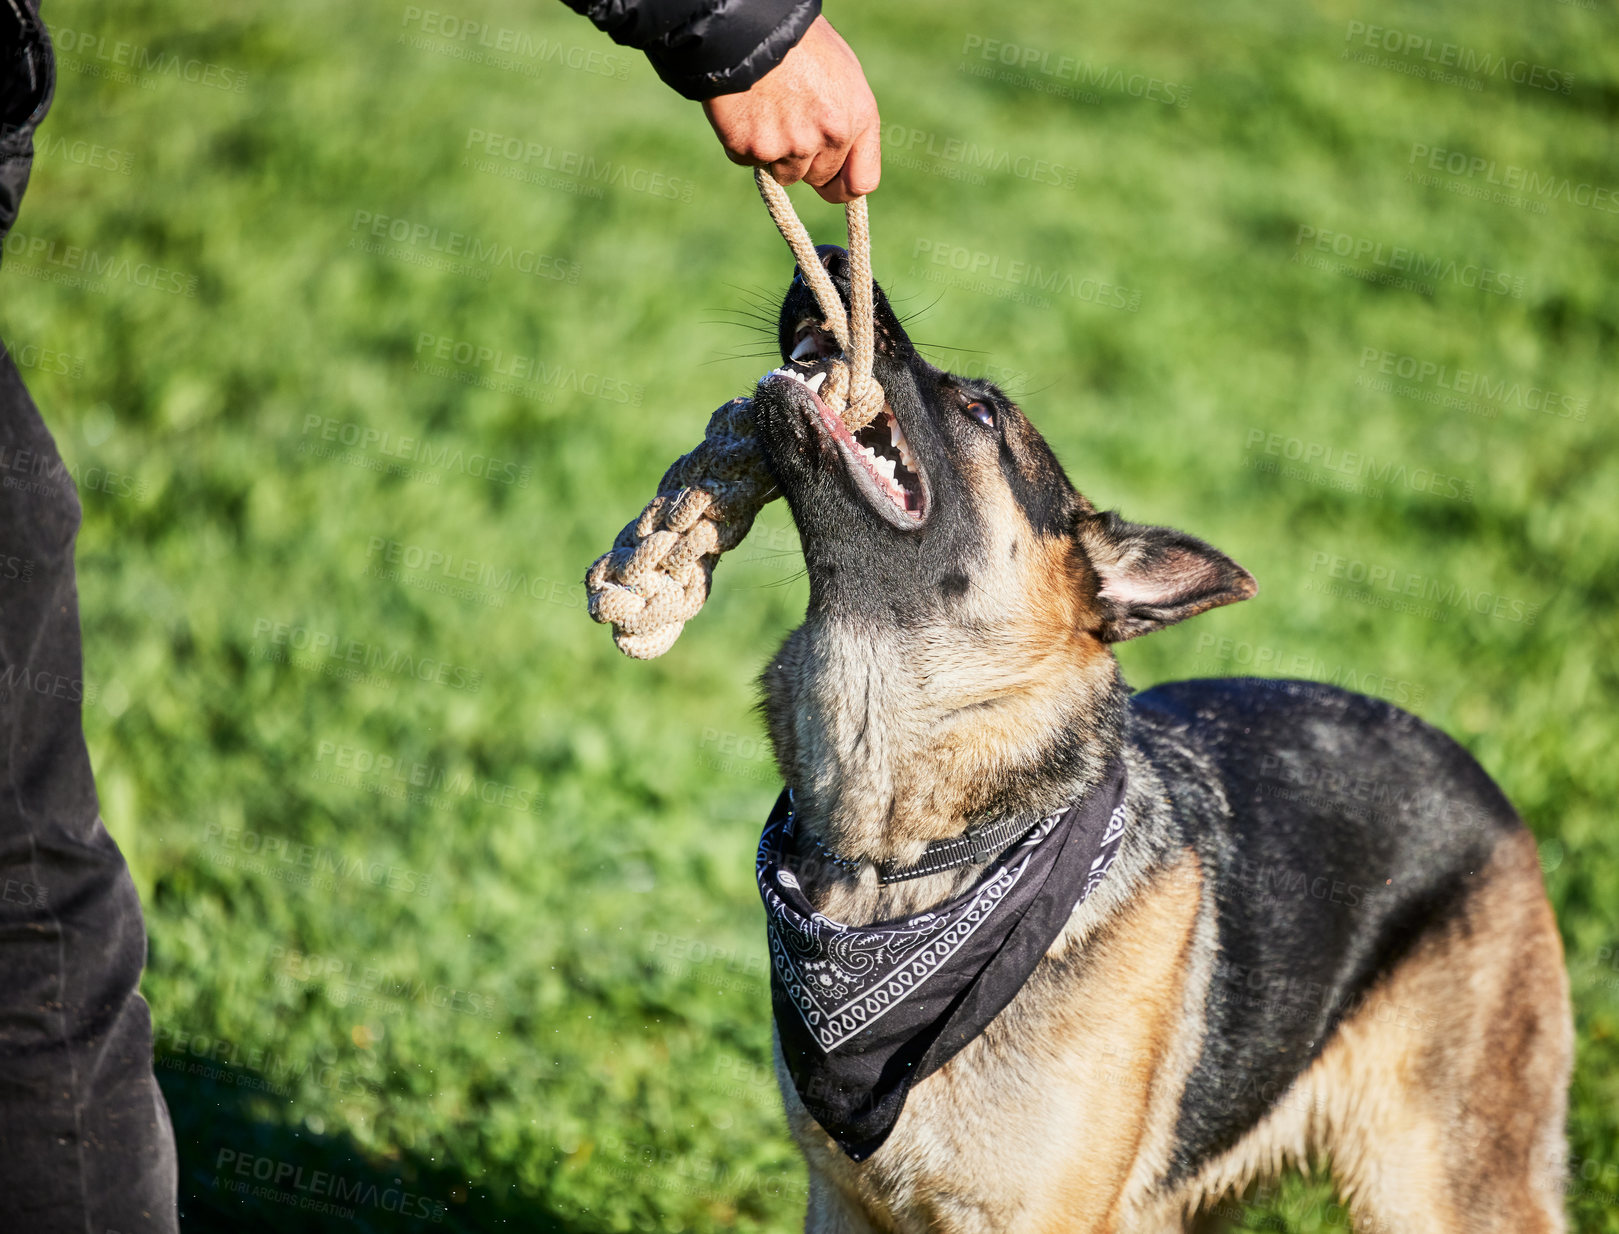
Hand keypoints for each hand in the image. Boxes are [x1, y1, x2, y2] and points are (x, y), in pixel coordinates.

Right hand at [701, 15, 879, 203]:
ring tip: (767, 109)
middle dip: (804, 161)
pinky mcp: (752, 149)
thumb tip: (841, 160)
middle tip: (788, 123)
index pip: (861, 182)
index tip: (830, 183)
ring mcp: (789, 146)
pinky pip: (748, 159)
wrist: (749, 26)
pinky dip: (744, 141)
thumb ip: (847, 122)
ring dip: (774, 152)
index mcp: (857, 117)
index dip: (843, 186)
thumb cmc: (799, 44)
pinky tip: (745, 108)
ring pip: (783, 174)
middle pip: (817, 178)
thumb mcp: (842, 76)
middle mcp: (828, 137)